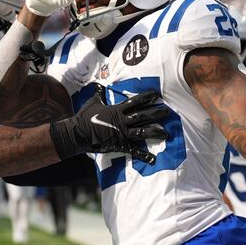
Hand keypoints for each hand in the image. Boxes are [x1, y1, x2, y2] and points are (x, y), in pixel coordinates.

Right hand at [49, 85, 168, 161]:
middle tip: (168, 112)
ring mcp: (122, 133)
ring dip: (155, 132)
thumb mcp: (92, 102)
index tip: (156, 95)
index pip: (135, 102)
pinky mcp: (119, 145)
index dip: (146, 98)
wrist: (78, 133)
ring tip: (167, 133)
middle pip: (143, 116)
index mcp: (117, 110)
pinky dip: (143, 155)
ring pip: (142, 132)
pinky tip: (153, 158)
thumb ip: (99, 94)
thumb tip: (99, 86)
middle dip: (156, 114)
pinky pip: (133, 151)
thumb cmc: (84, 117)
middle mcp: (122, 121)